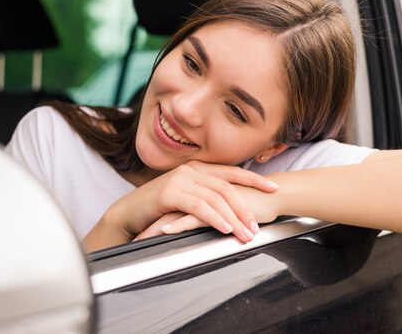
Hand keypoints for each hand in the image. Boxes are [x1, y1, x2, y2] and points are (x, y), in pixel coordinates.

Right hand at [106, 161, 278, 243]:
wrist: (127, 213)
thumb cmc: (157, 208)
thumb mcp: (185, 198)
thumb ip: (205, 197)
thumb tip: (230, 207)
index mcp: (198, 169)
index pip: (231, 173)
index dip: (254, 179)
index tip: (274, 187)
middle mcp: (191, 170)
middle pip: (227, 187)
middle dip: (246, 207)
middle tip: (258, 226)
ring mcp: (180, 179)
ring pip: (215, 197)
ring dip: (233, 217)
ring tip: (245, 233)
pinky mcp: (169, 193)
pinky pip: (198, 206)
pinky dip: (214, 218)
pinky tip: (224, 228)